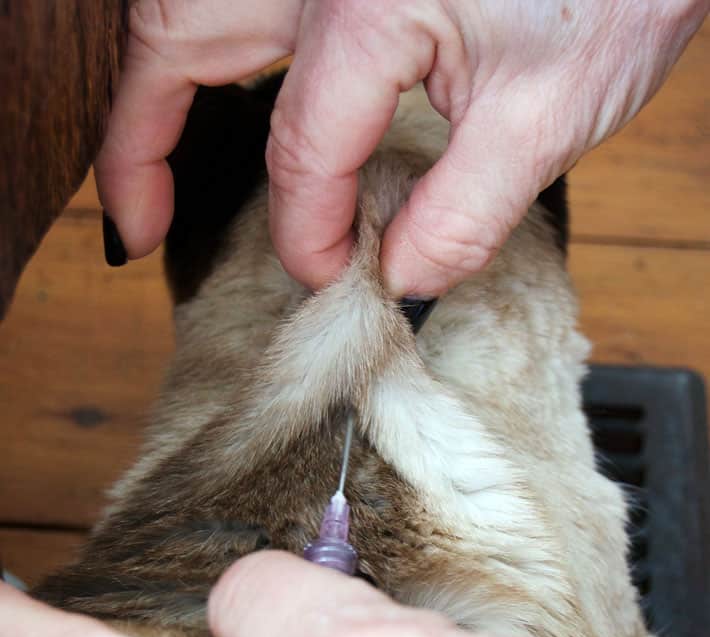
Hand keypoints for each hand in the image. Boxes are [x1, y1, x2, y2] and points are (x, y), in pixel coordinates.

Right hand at [95, 0, 707, 294]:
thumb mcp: (553, 116)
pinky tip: (217, 93)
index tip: (328, 278)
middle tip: (136, 231)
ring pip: (189, 6)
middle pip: (175, 41)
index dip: (307, 232)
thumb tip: (397, 276)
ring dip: (154, 86)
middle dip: (137, 145)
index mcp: (362, 4)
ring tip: (144, 169)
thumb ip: (462, 212)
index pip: (300, 152)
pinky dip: (209, 48)